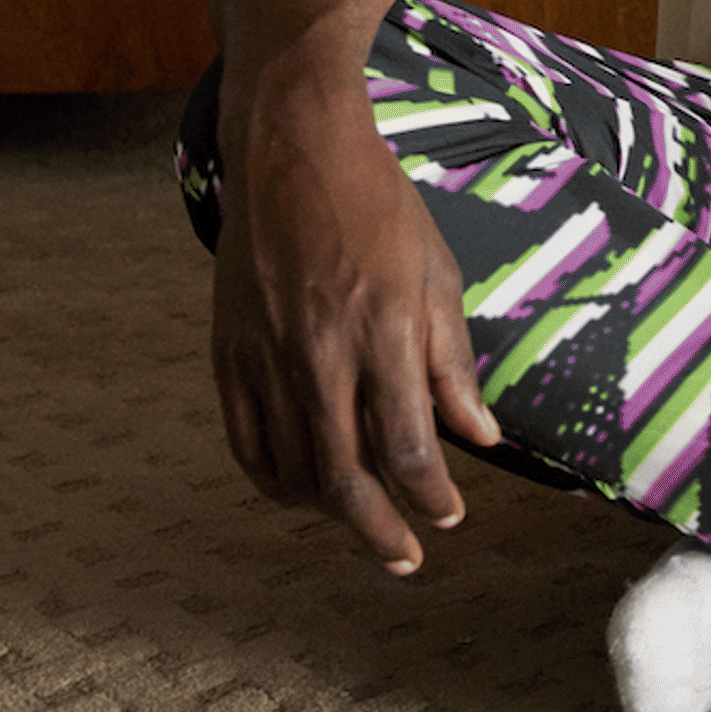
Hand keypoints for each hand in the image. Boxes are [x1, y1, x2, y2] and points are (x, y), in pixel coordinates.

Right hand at [207, 69, 502, 571]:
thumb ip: (453, 363)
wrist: (292, 151)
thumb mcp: (436, 275)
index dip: (431, 496)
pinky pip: (245, 441)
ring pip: (293, 469)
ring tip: (363, 522)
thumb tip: (481, 438)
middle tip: (406, 560)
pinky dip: (274, 480)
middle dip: (381, 531)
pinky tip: (302, 491)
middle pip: (346, 476)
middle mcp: (318, 353)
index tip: (450, 516)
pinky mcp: (229, 352)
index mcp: (381, 332)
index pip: (409, 447)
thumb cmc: (378, 208)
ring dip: (330, 511)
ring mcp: (265, 355)